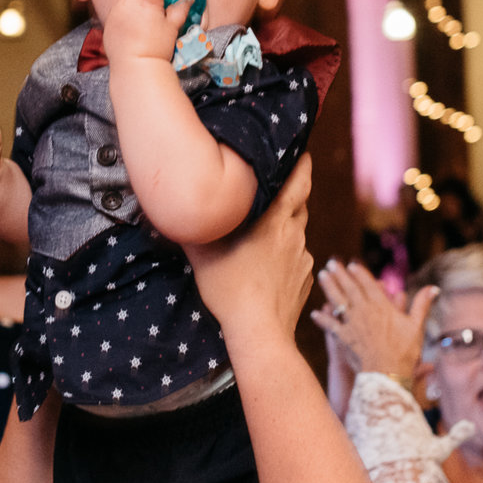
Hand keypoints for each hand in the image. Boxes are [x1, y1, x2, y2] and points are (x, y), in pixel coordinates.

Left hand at [104, 0, 190, 65]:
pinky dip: (127, 11)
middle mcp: (127, 3)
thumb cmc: (156, 48)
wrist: (135, 67)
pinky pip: (118, 10)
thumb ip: (179, 10)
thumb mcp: (172, 28)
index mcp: (145, 1)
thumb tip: (187, 0)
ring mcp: (115, 12)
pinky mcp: (108, 23)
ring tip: (147, 14)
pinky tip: (135, 24)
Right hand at [188, 154, 313, 345]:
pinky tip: (267, 265)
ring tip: (263, 232)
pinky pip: (296, 257)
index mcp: (274, 222)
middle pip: (300, 205)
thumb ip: (194, 225)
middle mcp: (294, 235)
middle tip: (278, 185)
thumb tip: (178, 206)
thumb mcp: (202, 252)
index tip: (302, 151)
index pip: (298, 183)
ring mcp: (302, 258)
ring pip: (296, 232)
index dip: (302, 164)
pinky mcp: (303, 278)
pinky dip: (285, 254)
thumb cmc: (229, 289)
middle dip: (292, 193)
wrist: (260, 332)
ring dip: (284, 227)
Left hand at [311, 260, 432, 381]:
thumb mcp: (416, 326)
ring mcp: (352, 324)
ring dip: (329, 287)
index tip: (351, 264)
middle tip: (331, 263)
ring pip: (337, 301)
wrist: (387, 372)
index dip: (359, 273)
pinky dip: (322, 319)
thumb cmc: (405, 351)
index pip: (368, 285)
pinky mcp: (343, 337)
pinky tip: (314, 313)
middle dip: (340, 274)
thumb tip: (434, 288)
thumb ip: (422, 305)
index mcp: (382, 307)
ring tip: (322, 275)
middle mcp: (364, 311)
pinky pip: (330, 325)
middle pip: (350, 288)